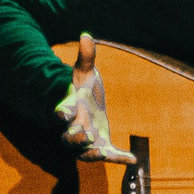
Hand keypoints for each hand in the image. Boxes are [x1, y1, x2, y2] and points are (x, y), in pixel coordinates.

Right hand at [55, 33, 135, 162]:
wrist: (89, 106)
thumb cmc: (84, 89)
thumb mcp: (86, 73)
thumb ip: (86, 57)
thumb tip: (86, 35)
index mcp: (70, 109)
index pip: (61, 112)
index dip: (61, 113)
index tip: (62, 113)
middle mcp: (75, 127)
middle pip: (68, 139)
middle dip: (75, 138)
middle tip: (87, 134)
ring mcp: (88, 140)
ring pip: (83, 153)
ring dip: (92, 153)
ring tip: (102, 152)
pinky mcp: (101, 146)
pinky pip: (108, 156)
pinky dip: (119, 159)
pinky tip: (133, 159)